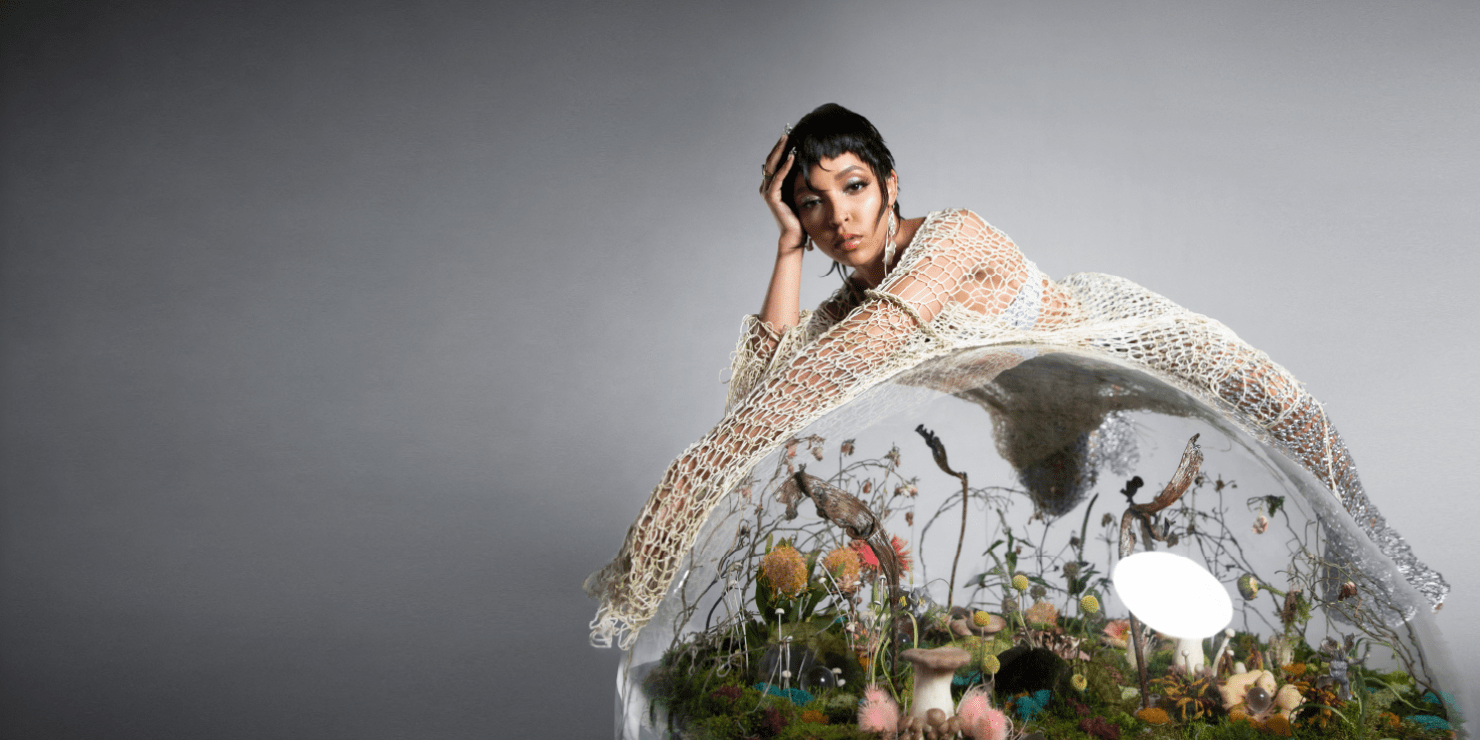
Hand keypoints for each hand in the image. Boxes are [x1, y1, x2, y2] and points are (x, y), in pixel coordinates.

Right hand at [760, 134, 804, 254]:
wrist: (797, 235)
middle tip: (788, 131)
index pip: (776, 161)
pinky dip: (784, 167)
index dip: (782, 147)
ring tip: (788, 138)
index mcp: (774, 184)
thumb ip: (800, 176)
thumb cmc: (801, 215)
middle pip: (771, 160)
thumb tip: (810, 158)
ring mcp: (768, 191)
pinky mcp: (771, 197)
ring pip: (772, 166)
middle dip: (780, 145)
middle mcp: (768, 186)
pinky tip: (792, 156)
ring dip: (780, 151)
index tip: (792, 134)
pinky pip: (777, 178)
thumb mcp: (802, 190)